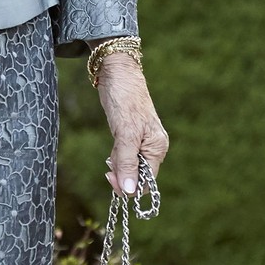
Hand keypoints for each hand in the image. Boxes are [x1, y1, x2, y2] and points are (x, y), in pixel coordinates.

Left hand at [95, 49, 168, 195]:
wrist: (117, 73)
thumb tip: (129, 191)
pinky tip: (111, 154)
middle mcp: (152, 146)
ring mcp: (141, 140)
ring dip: (117, 165)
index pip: (148, 180)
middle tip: (107, 170)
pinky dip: (116, 157)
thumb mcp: (125, 133)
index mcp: (157, 147)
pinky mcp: (129, 134)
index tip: (111, 180)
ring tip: (110, 156)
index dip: (130, 186)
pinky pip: (124, 154)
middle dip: (122, 175)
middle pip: (138, 174)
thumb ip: (127, 162)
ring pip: (129, 165)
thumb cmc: (124, 100)